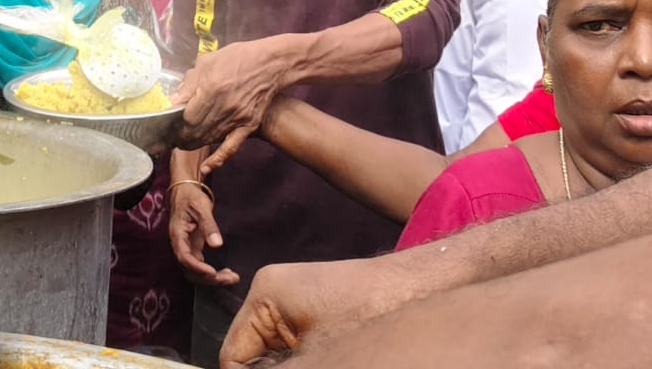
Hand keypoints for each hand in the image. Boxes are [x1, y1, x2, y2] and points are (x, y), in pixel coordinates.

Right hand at [168, 170, 238, 287]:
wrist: (184, 191)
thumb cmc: (191, 197)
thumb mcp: (201, 207)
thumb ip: (209, 226)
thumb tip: (217, 244)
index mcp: (177, 235)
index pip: (184, 257)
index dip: (197, 267)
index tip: (213, 272)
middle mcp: (180, 246)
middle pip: (190, 271)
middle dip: (208, 279)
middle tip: (230, 279)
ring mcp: (186, 248)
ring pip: (195, 272)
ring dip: (212, 279)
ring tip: (232, 278)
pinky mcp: (193, 249)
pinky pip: (200, 266)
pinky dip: (213, 273)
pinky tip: (226, 273)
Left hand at [173, 40, 287, 171]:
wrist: (271, 64)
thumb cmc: (239, 58)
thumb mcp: (208, 61)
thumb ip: (190, 82)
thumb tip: (175, 101)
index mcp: (212, 88)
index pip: (187, 116)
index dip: (176, 121)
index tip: (170, 121)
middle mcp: (223, 107)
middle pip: (195, 131)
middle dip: (181, 135)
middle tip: (173, 135)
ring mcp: (237, 119)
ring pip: (209, 140)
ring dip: (193, 144)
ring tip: (183, 143)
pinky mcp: (247, 126)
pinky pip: (231, 147)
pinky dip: (218, 159)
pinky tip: (207, 167)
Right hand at [220, 255, 435, 366]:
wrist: (418, 289)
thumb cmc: (370, 316)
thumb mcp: (319, 358)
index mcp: (264, 296)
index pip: (233, 357)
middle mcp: (273, 295)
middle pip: (251, 357)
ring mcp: (295, 303)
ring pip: (275, 358)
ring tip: (325, 363)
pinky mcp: (316, 313)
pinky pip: (295, 350)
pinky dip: (306, 364)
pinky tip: (330, 363)